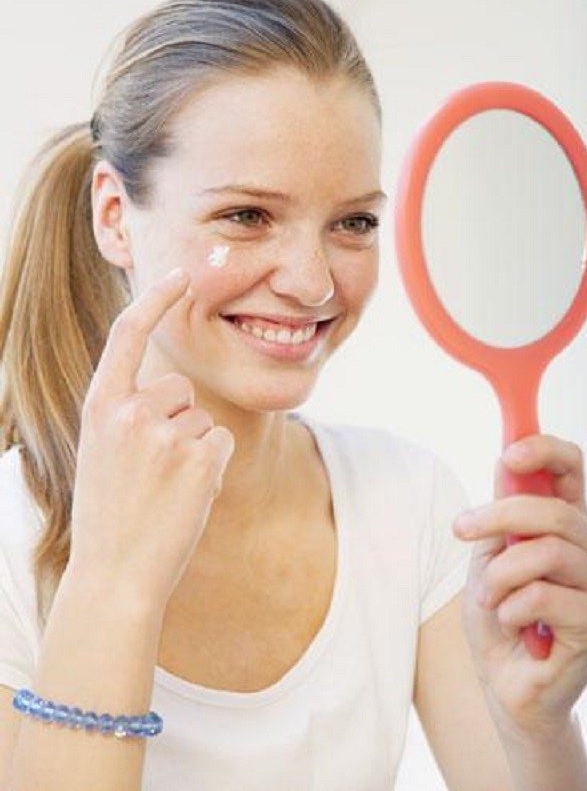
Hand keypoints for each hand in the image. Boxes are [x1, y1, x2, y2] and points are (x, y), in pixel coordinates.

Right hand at [68, 267, 234, 611]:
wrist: (115, 575)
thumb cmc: (111, 514)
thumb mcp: (103, 451)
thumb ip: (129, 412)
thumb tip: (171, 386)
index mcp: (100, 406)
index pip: (128, 332)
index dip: (156, 298)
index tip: (180, 274)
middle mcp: (130, 411)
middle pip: (179, 388)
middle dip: (177, 420)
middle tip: (153, 470)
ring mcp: (166, 433)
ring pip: (202, 418)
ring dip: (193, 448)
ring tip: (164, 488)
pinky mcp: (200, 457)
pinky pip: (221, 441)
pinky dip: (212, 466)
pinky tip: (186, 496)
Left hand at [452, 435, 586, 739]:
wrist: (503, 681)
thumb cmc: (499, 616)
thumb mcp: (490, 556)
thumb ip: (502, 516)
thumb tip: (506, 461)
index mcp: (564, 525)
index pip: (572, 470)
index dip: (546, 451)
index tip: (509, 453)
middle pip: (554, 510)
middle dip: (498, 516)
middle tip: (462, 529)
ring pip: (547, 551)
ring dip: (500, 574)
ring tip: (490, 597)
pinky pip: (543, 595)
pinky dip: (510, 608)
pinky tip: (512, 623)